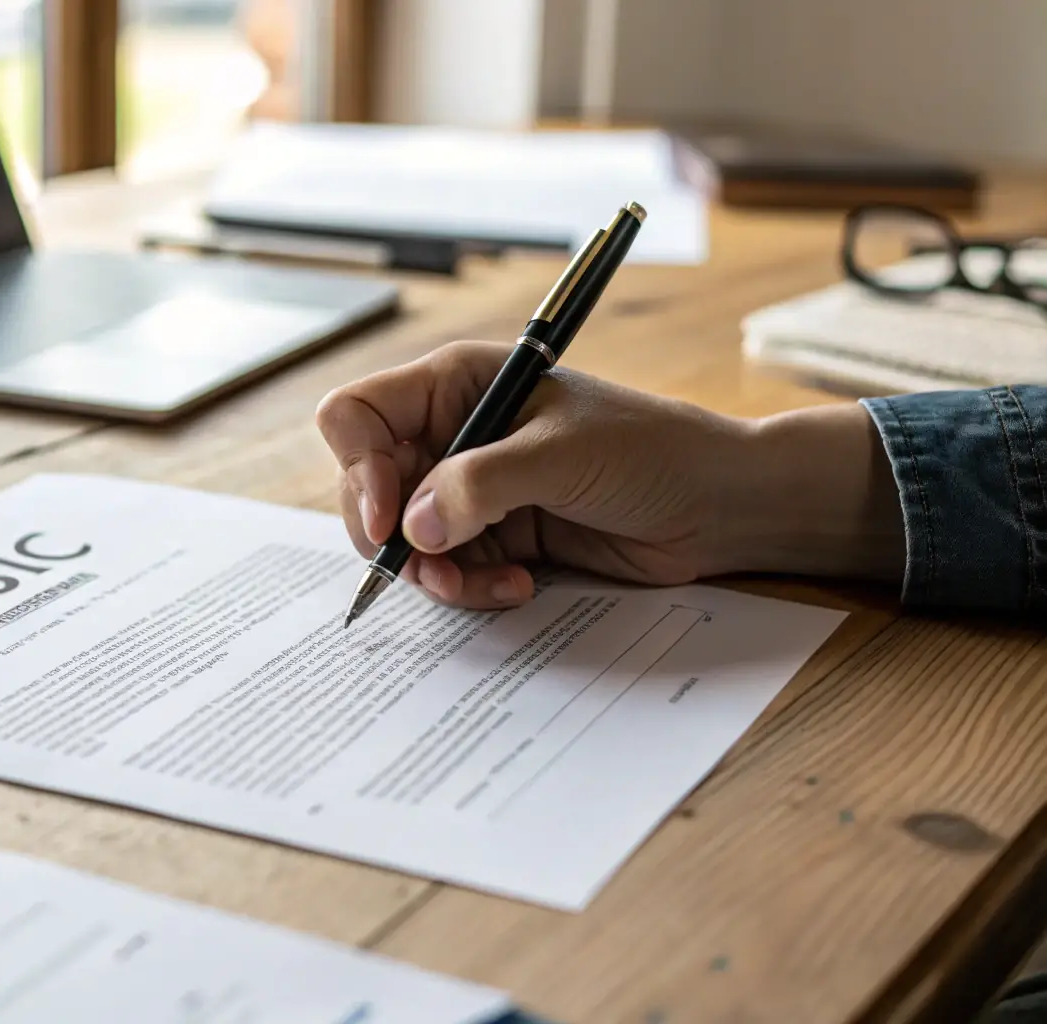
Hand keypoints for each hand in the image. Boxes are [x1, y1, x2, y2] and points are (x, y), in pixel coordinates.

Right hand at [316, 340, 903, 609]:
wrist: (716, 506)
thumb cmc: (649, 451)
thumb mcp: (560, 455)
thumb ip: (479, 486)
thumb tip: (410, 529)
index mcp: (457, 386)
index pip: (359, 416)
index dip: (360, 467)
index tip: (391, 519)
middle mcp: (453, 434)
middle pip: (369, 488)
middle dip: (392, 535)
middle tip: (431, 566)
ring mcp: (471, 489)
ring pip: (404, 540)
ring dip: (434, 573)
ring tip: (487, 583)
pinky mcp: (495, 535)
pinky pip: (448, 570)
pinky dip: (470, 587)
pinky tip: (519, 585)